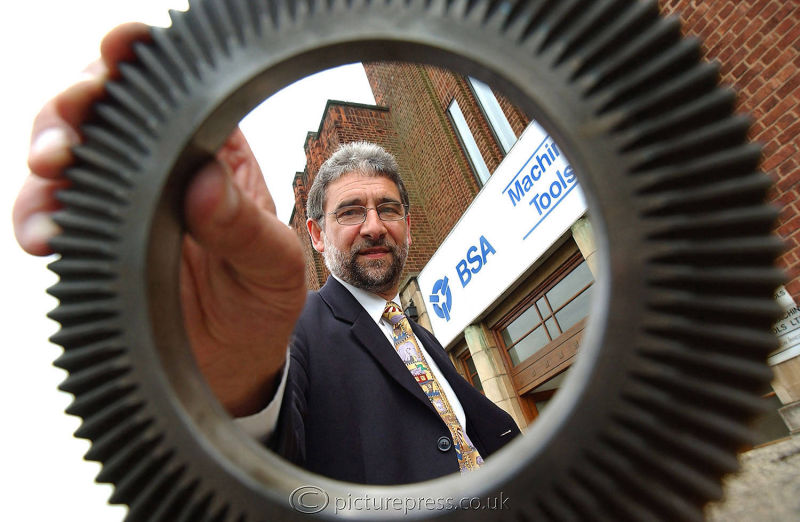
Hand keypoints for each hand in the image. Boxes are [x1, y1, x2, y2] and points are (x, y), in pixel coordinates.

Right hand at [14, 23, 305, 416]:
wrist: (234, 363)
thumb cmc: (261, 302)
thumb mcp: (272, 265)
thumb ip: (242, 227)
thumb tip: (202, 184)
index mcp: (214, 151)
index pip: (173, 87)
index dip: (139, 58)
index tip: (119, 48)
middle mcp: (163, 166)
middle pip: (104, 108)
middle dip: (76, 104)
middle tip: (71, 132)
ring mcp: (124, 200)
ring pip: (67, 153)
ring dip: (47, 155)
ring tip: (52, 175)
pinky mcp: (96, 238)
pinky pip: (53, 212)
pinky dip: (38, 214)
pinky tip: (48, 233)